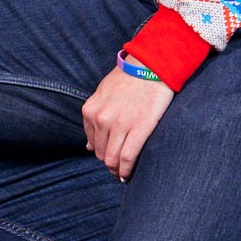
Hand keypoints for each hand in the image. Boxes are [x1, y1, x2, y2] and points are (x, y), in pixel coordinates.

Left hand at [82, 65, 172, 179]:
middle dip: (110, 165)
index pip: (93, 144)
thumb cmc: (129, 78)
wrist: (151, 64)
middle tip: (118, 170)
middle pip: (102, 154)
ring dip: (117, 171)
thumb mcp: (103, 94)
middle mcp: (101, 119)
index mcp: (90, 111)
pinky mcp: (139, 128)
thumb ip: (93, 119)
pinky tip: (129, 175)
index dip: (102, 154)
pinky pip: (128, 158)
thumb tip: (88, 147)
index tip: (111, 159)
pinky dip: (127, 171)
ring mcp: (119, 125)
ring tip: (124, 175)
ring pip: (113, 159)